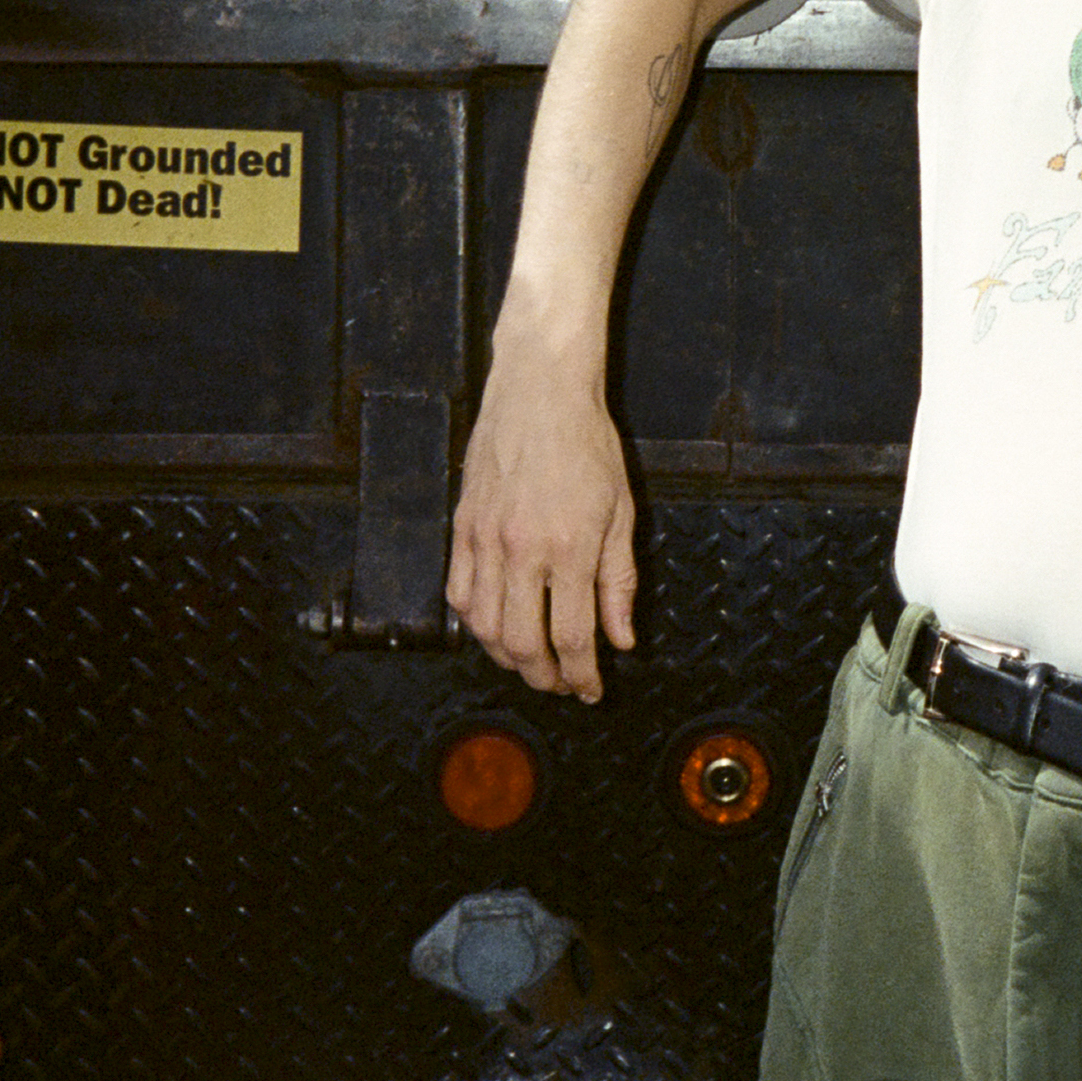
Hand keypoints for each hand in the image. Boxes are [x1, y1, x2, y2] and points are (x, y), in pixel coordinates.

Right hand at [446, 330, 637, 701]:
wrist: (540, 390)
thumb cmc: (588, 443)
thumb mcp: (622, 510)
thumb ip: (619, 579)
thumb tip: (621, 639)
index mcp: (571, 546)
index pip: (573, 636)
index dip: (581, 675)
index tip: (590, 691)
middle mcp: (523, 549)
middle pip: (522, 643)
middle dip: (542, 677)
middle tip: (559, 684)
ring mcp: (486, 538)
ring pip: (484, 626)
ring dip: (506, 657)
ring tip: (529, 663)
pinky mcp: (463, 526)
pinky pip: (459, 592)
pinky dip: (474, 622)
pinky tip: (494, 627)